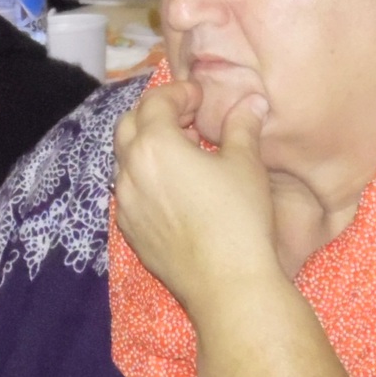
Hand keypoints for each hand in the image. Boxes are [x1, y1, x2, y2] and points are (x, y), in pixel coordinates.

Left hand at [113, 80, 280, 318]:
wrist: (226, 283)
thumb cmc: (239, 218)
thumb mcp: (245, 164)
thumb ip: (242, 126)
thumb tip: (250, 102)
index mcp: (154, 146)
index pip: (156, 103)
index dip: (179, 93)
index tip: (200, 96)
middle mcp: (129, 171)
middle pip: (129, 125)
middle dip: (155, 114)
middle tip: (187, 118)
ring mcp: (125, 202)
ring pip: (124, 159)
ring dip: (147, 146)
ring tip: (183, 152)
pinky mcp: (130, 230)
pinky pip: (129, 191)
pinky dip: (144, 177)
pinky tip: (173, 187)